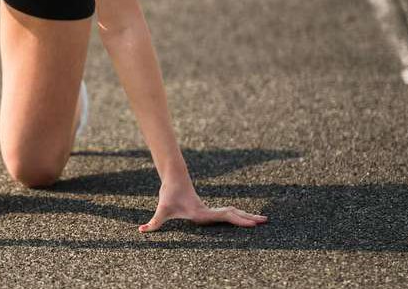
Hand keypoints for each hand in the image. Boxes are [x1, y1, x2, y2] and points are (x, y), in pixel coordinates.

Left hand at [138, 182, 267, 232]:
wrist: (174, 177)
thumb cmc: (168, 194)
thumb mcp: (161, 210)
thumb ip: (154, 222)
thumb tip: (142, 231)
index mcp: (202, 213)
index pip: (224, 217)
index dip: (238, 220)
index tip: (252, 223)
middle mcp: (208, 212)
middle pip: (233, 214)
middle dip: (248, 218)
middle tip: (265, 221)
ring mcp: (210, 210)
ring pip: (232, 213)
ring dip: (246, 216)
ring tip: (262, 220)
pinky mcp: (208, 209)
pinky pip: (227, 213)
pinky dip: (238, 216)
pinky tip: (246, 218)